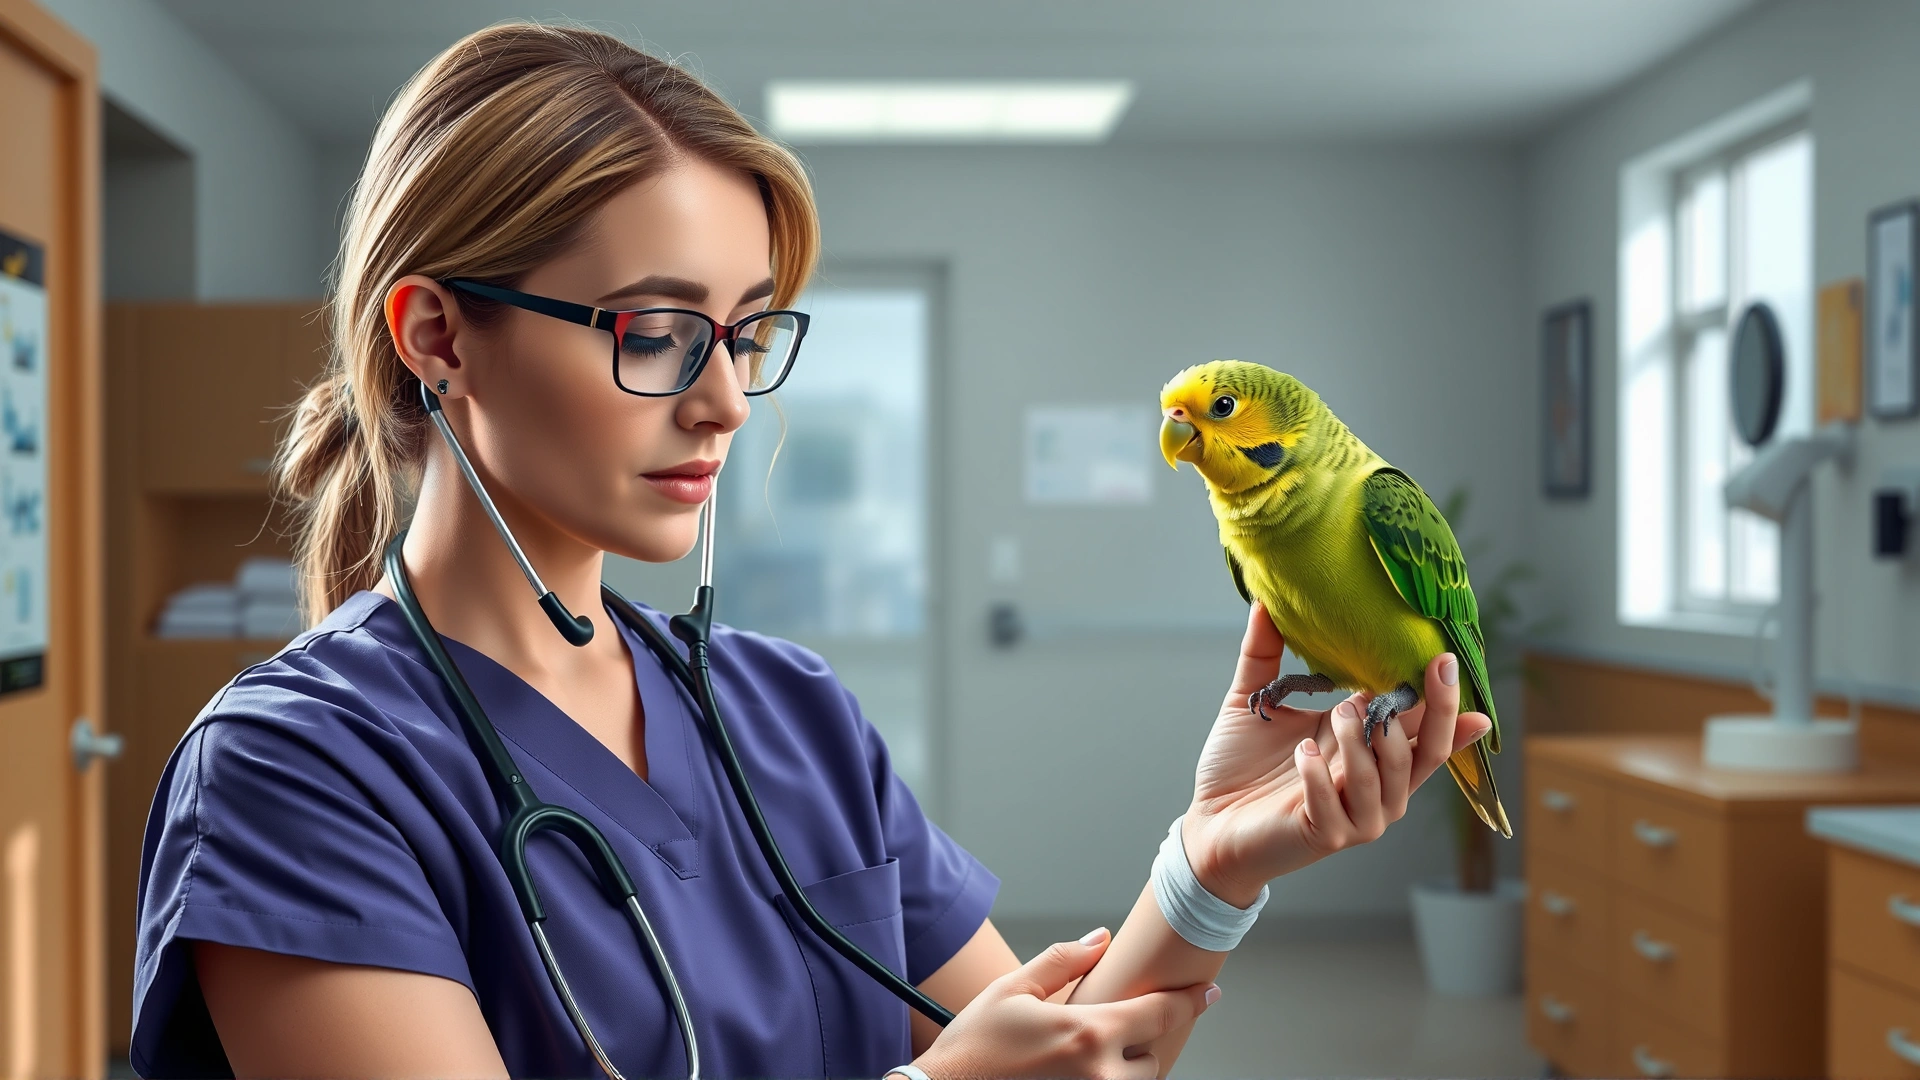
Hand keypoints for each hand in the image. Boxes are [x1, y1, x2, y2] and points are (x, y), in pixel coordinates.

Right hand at [911, 927, 1218, 1079]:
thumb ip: (1063, 961)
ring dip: (1124, 1074)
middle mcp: (1098, 1076)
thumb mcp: (1012, 989)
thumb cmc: (973, 1048)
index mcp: (1087, 1034)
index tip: (1207, 994)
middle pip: (1152, 1060)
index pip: (1159, 1014)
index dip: (1190, 1001)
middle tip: (1105, 1034)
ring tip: (1090, 1060)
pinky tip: (1079, 1073)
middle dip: (1138, 1045)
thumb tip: (1100, 939)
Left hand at [1182, 603, 1492, 906]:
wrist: (1209, 820)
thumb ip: (1265, 655)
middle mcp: (1376, 786)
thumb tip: (1263, 602)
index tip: (1446, 659)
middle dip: (1433, 711)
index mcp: (1368, 751)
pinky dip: (1318, 776)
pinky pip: (1336, 805)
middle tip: (1426, 670)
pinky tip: (1300, 753)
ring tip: (1333, 714)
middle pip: (1428, 753)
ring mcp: (1358, 817)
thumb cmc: (1241, 766)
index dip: (1446, 699)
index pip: (1424, 727)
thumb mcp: (1257, 702)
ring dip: (1360, 741)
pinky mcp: (1328, 836)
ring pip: (1385, 777)